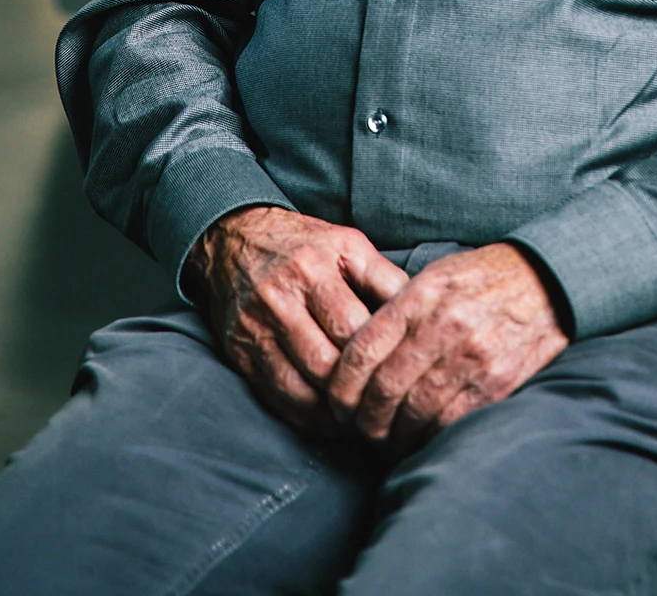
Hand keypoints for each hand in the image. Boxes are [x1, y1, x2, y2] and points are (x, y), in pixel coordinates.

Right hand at [188, 206, 408, 430]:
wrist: (236, 239)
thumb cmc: (305, 245)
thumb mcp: (348, 244)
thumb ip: (384, 278)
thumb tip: (420, 317)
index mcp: (316, 265)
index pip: (357, 326)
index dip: (383, 355)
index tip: (402, 370)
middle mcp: (283, 295)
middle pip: (329, 362)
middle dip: (360, 387)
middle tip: (385, 401)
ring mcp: (258, 327)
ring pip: (303, 387)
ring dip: (335, 410)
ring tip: (362, 414)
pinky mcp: (241, 351)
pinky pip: (278, 396)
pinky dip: (308, 415)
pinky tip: (331, 417)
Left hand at [326, 242, 568, 450]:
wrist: (545, 280)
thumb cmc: (481, 278)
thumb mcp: (434, 276)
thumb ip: (396, 310)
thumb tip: (356, 354)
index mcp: (420, 298)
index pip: (361, 353)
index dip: (341, 389)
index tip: (339, 405)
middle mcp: (442, 327)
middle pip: (384, 390)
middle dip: (366, 420)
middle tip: (363, 429)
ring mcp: (471, 357)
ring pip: (415, 413)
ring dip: (396, 435)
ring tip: (391, 438)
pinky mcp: (497, 381)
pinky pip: (451, 423)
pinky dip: (431, 437)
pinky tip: (424, 437)